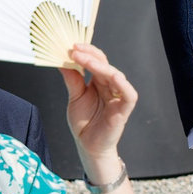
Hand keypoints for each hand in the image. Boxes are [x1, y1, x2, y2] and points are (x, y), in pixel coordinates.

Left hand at [59, 43, 137, 164]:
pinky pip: (129, 95)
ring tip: (86, 60)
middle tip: (75, 50)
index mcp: (99, 82)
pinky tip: (113, 76)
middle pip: (106, 64)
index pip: (97, 61)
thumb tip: (63, 61)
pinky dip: (124, 85)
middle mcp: (110, 86)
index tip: (72, 47)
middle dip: (91, 55)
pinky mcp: (124, 110)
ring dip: (102, 66)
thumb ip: (72, 79)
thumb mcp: (74, 97)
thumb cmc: (83, 123)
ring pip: (116, 75)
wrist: (87, 146)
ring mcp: (118, 97)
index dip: (87, 52)